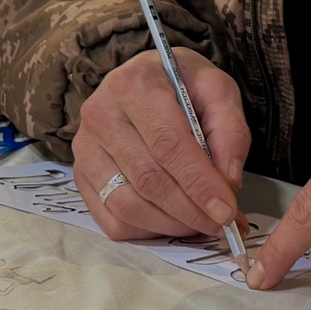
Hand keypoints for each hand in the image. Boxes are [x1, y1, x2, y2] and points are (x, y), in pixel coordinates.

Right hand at [72, 48, 251, 240]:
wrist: (143, 79)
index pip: (168, 144)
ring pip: (126, 204)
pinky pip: (110, 218)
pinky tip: (171, 221)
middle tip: (221, 224)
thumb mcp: (218, 90)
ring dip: (169, 224)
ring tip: (200, 223)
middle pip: (147, 178)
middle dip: (189, 210)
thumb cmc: (183, 85)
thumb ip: (230, 132)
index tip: (226, 211)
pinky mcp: (80, 174)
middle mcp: (101, 114)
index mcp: (137, 85)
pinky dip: (146, 230)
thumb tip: (227, 183)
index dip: (198, 183)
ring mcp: (85, 147)